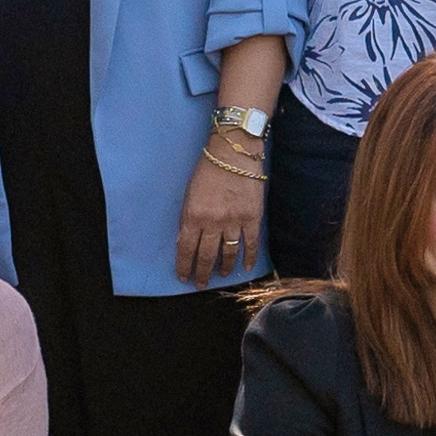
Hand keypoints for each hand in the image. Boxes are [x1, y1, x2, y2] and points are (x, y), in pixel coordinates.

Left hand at [177, 132, 265, 284]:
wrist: (234, 152)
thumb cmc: (207, 168)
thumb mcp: (188, 193)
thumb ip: (187, 218)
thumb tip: (183, 241)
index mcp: (193, 215)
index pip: (186, 249)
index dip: (184, 266)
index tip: (183, 277)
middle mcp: (212, 222)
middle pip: (206, 256)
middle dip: (202, 273)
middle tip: (201, 283)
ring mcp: (234, 221)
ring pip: (228, 253)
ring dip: (224, 268)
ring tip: (221, 276)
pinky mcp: (252, 217)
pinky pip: (251, 244)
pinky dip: (248, 258)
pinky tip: (245, 268)